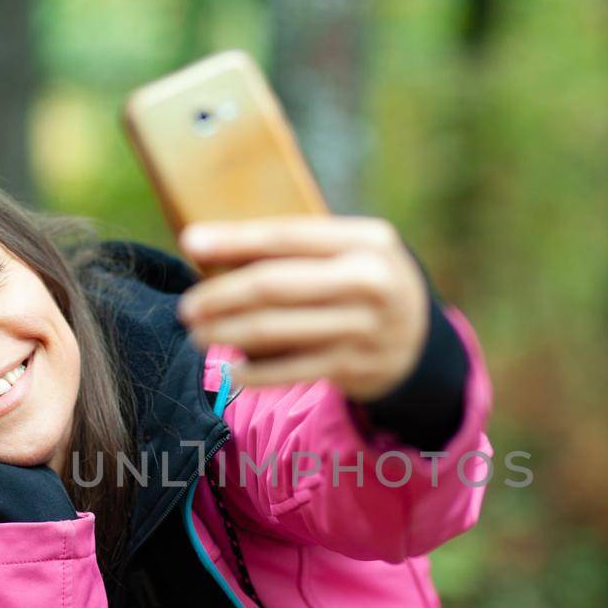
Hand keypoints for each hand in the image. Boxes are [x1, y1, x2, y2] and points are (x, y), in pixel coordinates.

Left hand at [175, 216, 428, 402]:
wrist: (422, 339)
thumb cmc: (365, 283)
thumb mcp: (351, 250)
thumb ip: (300, 248)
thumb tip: (214, 246)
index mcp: (366, 240)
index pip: (288, 235)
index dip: (235, 239)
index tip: (191, 242)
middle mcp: (369, 282)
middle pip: (276, 286)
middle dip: (221, 296)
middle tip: (186, 306)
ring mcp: (364, 328)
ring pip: (278, 331)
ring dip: (228, 333)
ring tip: (197, 335)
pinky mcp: (355, 367)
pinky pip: (292, 370)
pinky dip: (256, 372)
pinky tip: (232, 370)